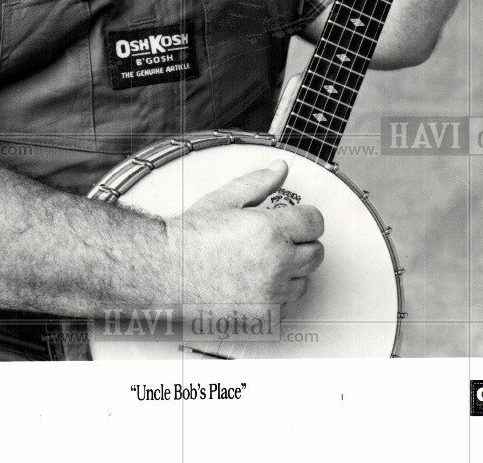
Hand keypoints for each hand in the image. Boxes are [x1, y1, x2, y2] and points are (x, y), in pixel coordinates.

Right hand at [165, 160, 323, 317]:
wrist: (166, 270)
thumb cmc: (190, 238)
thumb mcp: (225, 199)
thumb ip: (259, 183)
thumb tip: (280, 168)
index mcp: (269, 229)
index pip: (315, 222)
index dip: (306, 218)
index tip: (296, 220)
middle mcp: (275, 262)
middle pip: (316, 252)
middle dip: (301, 242)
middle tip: (278, 239)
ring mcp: (271, 291)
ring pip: (306, 279)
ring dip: (293, 269)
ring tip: (264, 260)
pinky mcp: (264, 315)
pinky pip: (289, 302)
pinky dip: (279, 292)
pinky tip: (258, 280)